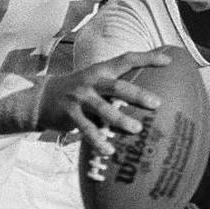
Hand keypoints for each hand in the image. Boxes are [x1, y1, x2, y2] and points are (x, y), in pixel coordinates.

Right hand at [38, 49, 170, 155]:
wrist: (41, 97)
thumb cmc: (80, 91)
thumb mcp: (96, 80)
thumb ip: (117, 86)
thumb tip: (148, 95)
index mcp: (101, 70)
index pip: (126, 60)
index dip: (147, 58)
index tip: (168, 60)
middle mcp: (92, 81)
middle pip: (117, 86)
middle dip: (137, 94)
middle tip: (156, 103)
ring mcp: (80, 98)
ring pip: (103, 109)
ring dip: (120, 120)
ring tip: (136, 129)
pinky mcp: (70, 114)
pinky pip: (87, 129)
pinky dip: (98, 140)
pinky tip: (109, 150)